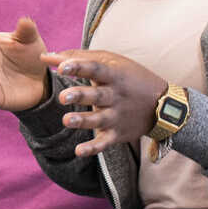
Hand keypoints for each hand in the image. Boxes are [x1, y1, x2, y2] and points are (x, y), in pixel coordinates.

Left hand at [41, 49, 166, 156]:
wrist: (162, 104)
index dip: (79, 67)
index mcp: (114, 74)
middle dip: (80, 96)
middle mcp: (116, 95)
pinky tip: (79, 151)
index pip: (95, 68)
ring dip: (83, 121)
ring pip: (99, 119)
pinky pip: (105, 142)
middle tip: (63, 96)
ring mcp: (117, 115)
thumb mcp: (109, 61)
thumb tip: (45, 57)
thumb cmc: (129, 76)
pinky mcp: (118, 133)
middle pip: (97, 95)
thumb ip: (77, 58)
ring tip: (67, 120)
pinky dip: (94, 148)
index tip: (62, 66)